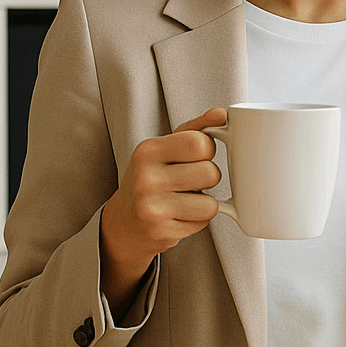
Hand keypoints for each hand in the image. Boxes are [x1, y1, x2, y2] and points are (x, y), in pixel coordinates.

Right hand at [99, 107, 226, 317]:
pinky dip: (197, 220)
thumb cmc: (151, 178)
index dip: (207, 150)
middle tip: (190, 180)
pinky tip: (179, 215)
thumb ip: (195, 129)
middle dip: (208, 177)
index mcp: (147, 151)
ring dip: (205, 202)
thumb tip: (221, 114)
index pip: (200, 143)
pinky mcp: (161, 232)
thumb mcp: (165, 148)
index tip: (195, 156)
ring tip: (185, 199)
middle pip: (210, 173)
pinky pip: (203, 223)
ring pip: (211, 203)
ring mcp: (151, 208)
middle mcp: (145, 179)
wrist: (124, 222)